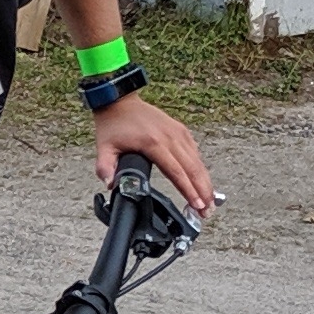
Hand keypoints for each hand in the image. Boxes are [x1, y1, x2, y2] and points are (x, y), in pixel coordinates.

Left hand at [94, 95, 214, 226]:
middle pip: (193, 169)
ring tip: (210, 202)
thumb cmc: (113, 124)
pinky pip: (194, 152)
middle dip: (203, 192)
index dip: (188, 190)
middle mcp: (170, 138)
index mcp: (153, 143)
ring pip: (197, 162)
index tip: (196, 206)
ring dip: (205, 182)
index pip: (176, 172)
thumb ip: (105, 167)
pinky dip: (200, 168)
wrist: (120, 101)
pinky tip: (203, 182)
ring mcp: (177, 133)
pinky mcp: (180, 130)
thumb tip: (110, 184)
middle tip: (207, 212)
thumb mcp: (104, 147)